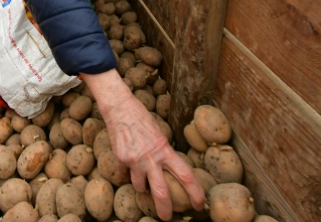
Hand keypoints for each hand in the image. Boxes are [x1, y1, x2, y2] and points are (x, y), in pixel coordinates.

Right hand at [82, 69, 205, 219]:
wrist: (120, 108)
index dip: (195, 193)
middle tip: (166, 218)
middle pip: (162, 192)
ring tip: (141, 181)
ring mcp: (135, 160)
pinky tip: (126, 164)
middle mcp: (151, 158)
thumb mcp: (160, 135)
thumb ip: (164, 153)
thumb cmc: (142, 118)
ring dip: (141, 187)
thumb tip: (168, 168)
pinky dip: (126, 173)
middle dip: (165, 210)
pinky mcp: (121, 160)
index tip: (200, 205)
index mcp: (165, 150)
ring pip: (139, 187)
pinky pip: (124, 175)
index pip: (186, 175)